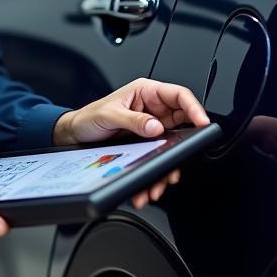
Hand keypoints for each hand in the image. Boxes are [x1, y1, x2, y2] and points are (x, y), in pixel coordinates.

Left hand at [52, 77, 208, 209]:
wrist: (75, 135)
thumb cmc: (89, 117)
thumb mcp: (109, 115)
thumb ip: (133, 120)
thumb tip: (156, 127)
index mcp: (145, 92)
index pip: (178, 95)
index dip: (194, 107)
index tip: (202, 122)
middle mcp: (152, 108)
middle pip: (181, 123)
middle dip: (183, 144)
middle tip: (180, 160)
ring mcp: (151, 127)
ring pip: (172, 145)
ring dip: (168, 165)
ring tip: (159, 182)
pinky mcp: (147, 143)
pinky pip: (160, 157)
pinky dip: (157, 172)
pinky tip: (149, 183)